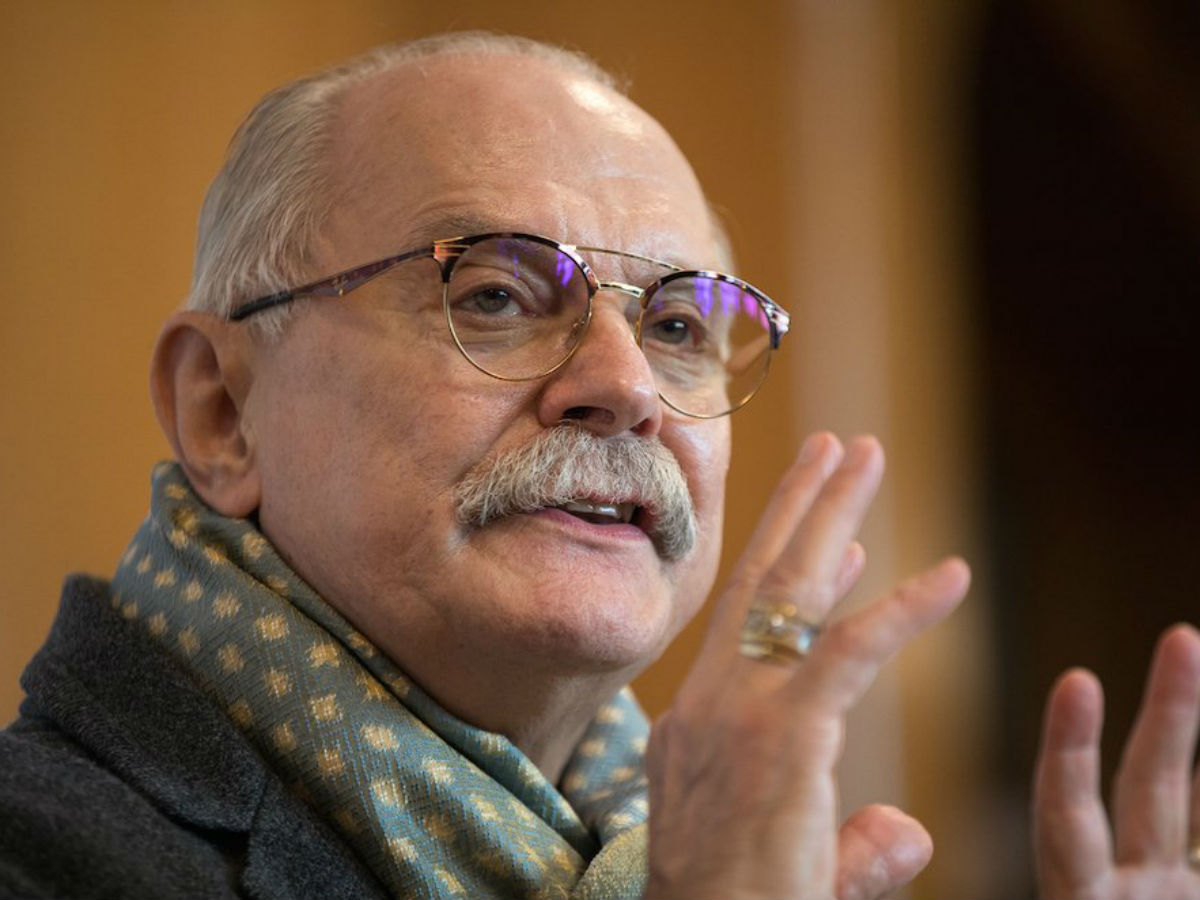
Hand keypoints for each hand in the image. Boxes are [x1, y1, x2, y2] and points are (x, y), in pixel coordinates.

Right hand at [643, 432, 969, 898]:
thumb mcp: (793, 863)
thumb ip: (855, 840)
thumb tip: (908, 826)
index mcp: (695, 729)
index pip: (747, 630)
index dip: (792, 577)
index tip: (836, 544)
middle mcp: (708, 705)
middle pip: (758, 584)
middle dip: (798, 509)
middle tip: (833, 451)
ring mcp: (738, 712)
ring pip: (789, 591)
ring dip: (831, 514)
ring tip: (863, 454)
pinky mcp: (783, 734)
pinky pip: (848, 652)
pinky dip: (903, 610)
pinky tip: (953, 576)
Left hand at [1034, 623, 1199, 898]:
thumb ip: (1066, 890)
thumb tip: (1075, 884)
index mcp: (1078, 899)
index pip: (1067, 817)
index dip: (1071, 750)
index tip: (1078, 681)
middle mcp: (1130, 891)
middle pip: (1149, 783)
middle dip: (1170, 711)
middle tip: (1183, 638)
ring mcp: (1170, 890)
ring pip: (1196, 802)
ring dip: (1189, 724)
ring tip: (1195, 647)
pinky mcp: (1199, 887)